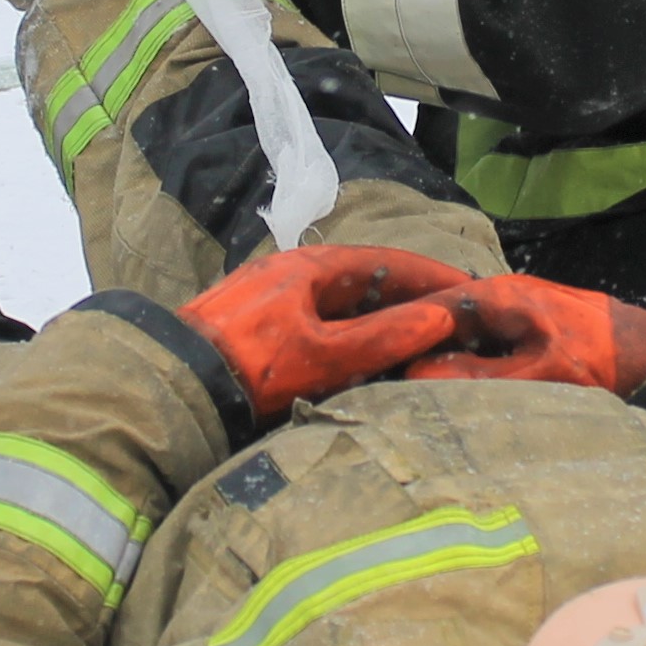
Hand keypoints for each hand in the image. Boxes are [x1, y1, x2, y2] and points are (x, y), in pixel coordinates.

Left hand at [177, 243, 474, 423]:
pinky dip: (354, 338)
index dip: (435, 278)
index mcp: (314, 267)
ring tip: (422, 346)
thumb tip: (440, 318)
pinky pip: (324, 325)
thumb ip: (382, 337)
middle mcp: (297, 274)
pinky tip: (368, 364)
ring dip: (384, 322)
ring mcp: (278, 299)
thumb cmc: (248, 365)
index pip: (391, 262)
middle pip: (371, 283)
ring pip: (346, 306)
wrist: (171, 383)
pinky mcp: (264, 327)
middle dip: (414, 302)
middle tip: (457, 323)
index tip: (474, 291)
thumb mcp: (323, 355)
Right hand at [402, 274, 645, 393]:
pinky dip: (464, 355)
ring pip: (461, 327)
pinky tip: (455, 381)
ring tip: (409, 383)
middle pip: (441, 315)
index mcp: (499, 296)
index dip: (397, 331)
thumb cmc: (599, 361)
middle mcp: (502, 292)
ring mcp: (515, 304)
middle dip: (414, 343)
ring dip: (440, 352)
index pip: (430, 306)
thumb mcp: (535, 375)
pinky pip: (482, 336)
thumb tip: (416, 377)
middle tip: (381, 377)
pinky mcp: (527, 323)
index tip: (367, 357)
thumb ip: (475, 375)